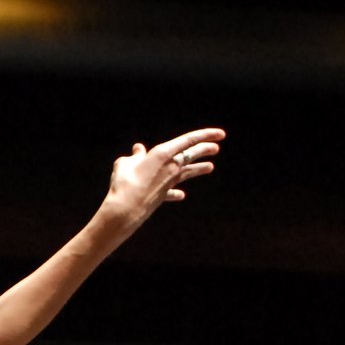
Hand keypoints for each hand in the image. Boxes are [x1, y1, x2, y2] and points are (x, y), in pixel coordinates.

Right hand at [102, 127, 224, 226]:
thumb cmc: (124, 182)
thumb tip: (138, 149)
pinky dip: (176, 193)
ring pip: (188, 172)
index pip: (189, 140)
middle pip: (191, 155)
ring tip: (210, 167)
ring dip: (199, 169)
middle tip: (216, 148)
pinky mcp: (164, 195)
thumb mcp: (125, 163)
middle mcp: (171, 167)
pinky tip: (181, 195)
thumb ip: (134, 156)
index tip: (220, 134)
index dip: (206, 135)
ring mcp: (169, 182)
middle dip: (204, 150)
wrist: (126, 210)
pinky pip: (173, 192)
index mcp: (163, 154)